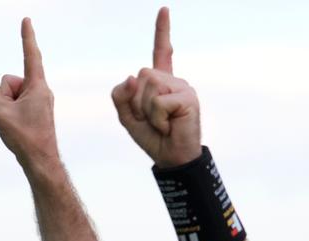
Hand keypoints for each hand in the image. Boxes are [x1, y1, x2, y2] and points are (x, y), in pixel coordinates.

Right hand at [0, 18, 59, 172]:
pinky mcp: (34, 113)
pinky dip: (9, 115)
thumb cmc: (25, 138)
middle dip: (4, 96)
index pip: (30, 55)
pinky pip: (13, 106)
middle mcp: (40, 90)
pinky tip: (16, 129)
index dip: (27, 36)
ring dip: (6, 108)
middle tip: (13, 118)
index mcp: (38, 86)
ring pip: (9, 95)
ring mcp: (37, 102)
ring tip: (16, 125)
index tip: (27, 19)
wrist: (40, 162)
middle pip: (9, 81)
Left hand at [112, 7, 200, 167]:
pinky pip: (159, 101)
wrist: (172, 159)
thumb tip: (131, 76)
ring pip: (149, 86)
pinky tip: (168, 126)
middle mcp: (173, 80)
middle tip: (152, 120)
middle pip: (141, 75)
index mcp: (160, 82)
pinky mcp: (188, 97)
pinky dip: (157, 118)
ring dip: (147, 111)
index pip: (161, 52)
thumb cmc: (152, 138)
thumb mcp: (127, 117)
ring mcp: (182, 87)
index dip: (162, 31)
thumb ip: (121, 97)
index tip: (164, 9)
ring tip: (161, 123)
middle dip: (137, 101)